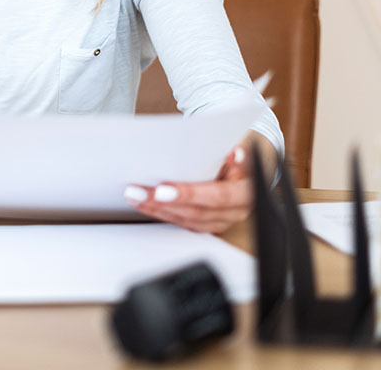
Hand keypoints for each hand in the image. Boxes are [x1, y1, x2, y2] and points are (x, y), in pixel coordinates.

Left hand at [124, 143, 255, 233]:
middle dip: (163, 203)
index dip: (190, 194)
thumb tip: (234, 153)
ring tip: (134, 196)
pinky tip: (144, 205)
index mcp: (245, 195)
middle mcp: (234, 214)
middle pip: (195, 212)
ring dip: (156, 209)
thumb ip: (233, 157)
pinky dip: (160, 214)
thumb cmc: (236, 166)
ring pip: (185, 221)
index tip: (162, 190)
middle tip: (137, 193)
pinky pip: (181, 224)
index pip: (217, 196)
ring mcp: (219, 223)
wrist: (244, 182)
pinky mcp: (206, 227)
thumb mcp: (238, 158)